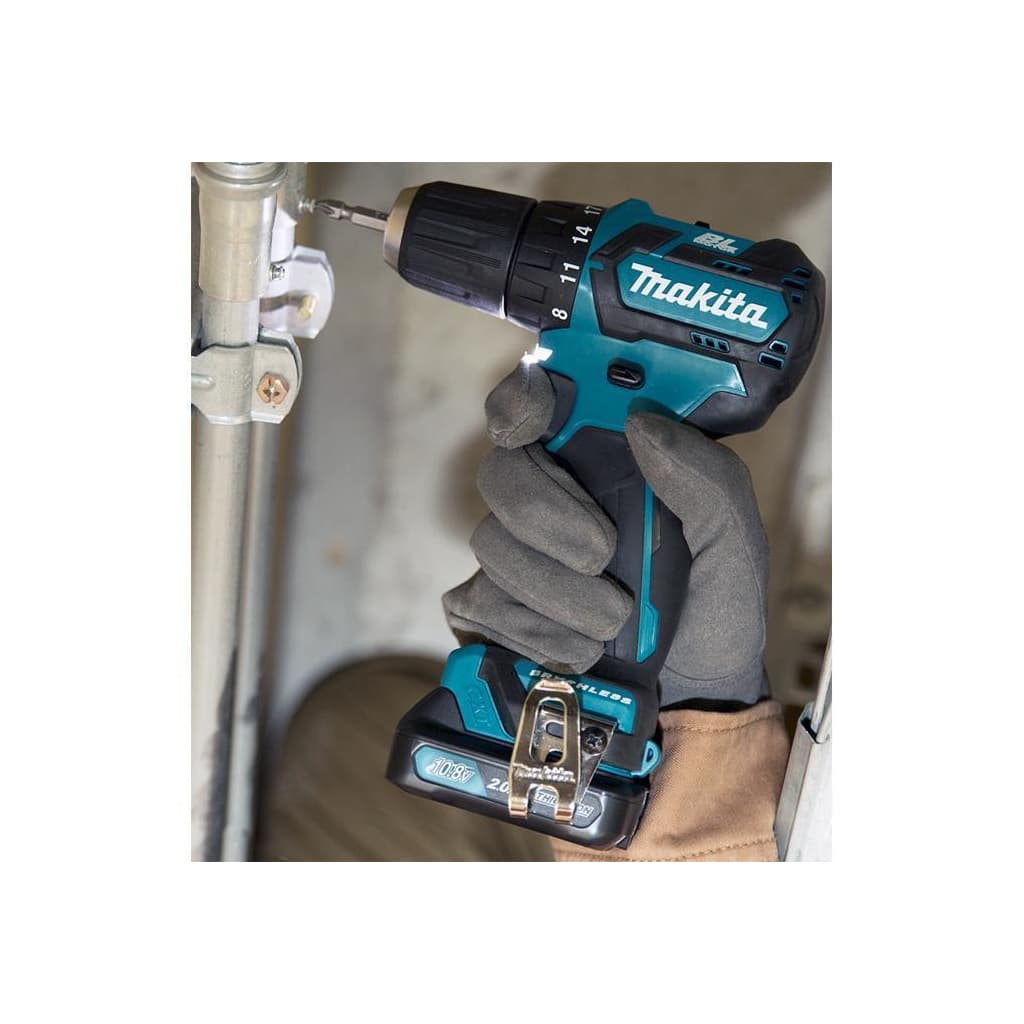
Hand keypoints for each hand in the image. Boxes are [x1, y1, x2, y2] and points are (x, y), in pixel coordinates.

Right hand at [442, 362, 771, 707]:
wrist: (689, 699)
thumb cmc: (710, 610)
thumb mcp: (733, 540)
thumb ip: (706, 476)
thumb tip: (642, 421)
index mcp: (602, 464)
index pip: (537, 404)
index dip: (523, 399)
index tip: (536, 418)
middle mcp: (549, 499)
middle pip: (501, 471)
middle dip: (546, 514)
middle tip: (600, 553)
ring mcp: (514, 555)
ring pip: (491, 542)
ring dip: (557, 590)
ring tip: (612, 621)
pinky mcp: (488, 610)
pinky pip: (479, 602)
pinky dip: (534, 629)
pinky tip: (578, 647)